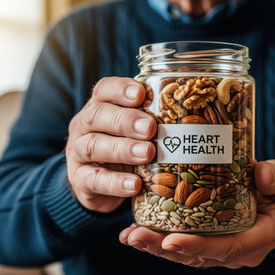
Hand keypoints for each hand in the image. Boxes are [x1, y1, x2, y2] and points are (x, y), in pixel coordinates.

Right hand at [66, 77, 156, 212]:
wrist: (96, 182)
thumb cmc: (122, 146)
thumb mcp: (134, 131)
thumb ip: (153, 121)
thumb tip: (195, 118)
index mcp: (100, 107)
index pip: (104, 90)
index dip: (120, 89)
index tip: (140, 94)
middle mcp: (85, 126)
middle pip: (98, 115)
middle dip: (126, 120)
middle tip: (150, 128)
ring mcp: (78, 153)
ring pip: (94, 146)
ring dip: (122, 149)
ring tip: (147, 154)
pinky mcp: (80, 179)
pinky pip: (95, 180)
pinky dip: (115, 183)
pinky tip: (135, 185)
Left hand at [119, 160, 274, 268]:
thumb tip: (261, 173)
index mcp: (260, 238)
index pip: (228, 248)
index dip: (199, 247)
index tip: (171, 241)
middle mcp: (238, 251)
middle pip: (198, 256)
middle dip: (164, 248)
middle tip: (135, 237)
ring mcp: (222, 249)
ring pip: (187, 254)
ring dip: (156, 246)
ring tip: (129, 236)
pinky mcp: (210, 240)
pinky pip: (184, 245)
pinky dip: (160, 239)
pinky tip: (136, 231)